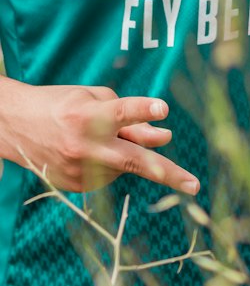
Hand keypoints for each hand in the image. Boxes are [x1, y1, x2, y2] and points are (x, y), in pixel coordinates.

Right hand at [0, 79, 199, 195]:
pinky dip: (110, 162)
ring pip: (125, 165)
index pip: (120, 112)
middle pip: (133, 160)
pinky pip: (110, 175)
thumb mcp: (95, 98)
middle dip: (167, 173)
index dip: (142, 109)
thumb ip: (131, 117)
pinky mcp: (76, 186)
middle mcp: (84, 146)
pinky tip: (88, 150)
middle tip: (195, 185)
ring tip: (98, 135)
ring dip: (127, 151)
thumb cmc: (64, 105)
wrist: (16, 127)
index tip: (163, 109)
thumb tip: (165, 138)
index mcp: (87, 116)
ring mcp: (79, 170)